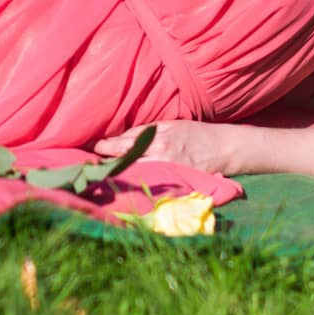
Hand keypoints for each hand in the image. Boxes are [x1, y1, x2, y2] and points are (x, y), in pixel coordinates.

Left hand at [93, 120, 235, 175]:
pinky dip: (139, 186)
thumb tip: (122, 138)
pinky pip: (153, 185)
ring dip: (120, 175)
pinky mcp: (177, 182)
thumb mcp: (171, 125)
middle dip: (108, 163)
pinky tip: (128, 189)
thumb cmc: (195, 133)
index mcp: (157, 137)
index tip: (92, 149)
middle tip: (89, 166)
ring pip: (137, 174)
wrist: (224, 147)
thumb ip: (147, 132)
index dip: (105, 147)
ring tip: (103, 178)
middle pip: (127, 160)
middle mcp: (160, 154)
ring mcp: (169, 170)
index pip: (124, 143)